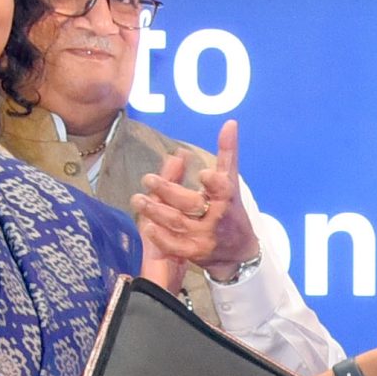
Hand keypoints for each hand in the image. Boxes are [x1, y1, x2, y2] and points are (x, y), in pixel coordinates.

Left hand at [132, 119, 265, 276]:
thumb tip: (229, 122)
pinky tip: (147, 226)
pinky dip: (161, 237)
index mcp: (227, 199)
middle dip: (169, 192)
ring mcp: (205, 237)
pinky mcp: (194, 252)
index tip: (202, 174)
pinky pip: (175, 246)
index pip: (223, 189)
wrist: (239, 253)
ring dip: (157, 211)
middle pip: (191, 204)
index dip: (213, 183)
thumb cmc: (232, 211)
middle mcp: (217, 218)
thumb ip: (227, 154)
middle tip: (147, 179)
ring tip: (138, 199)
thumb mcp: (231, 183)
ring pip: (178, 223)